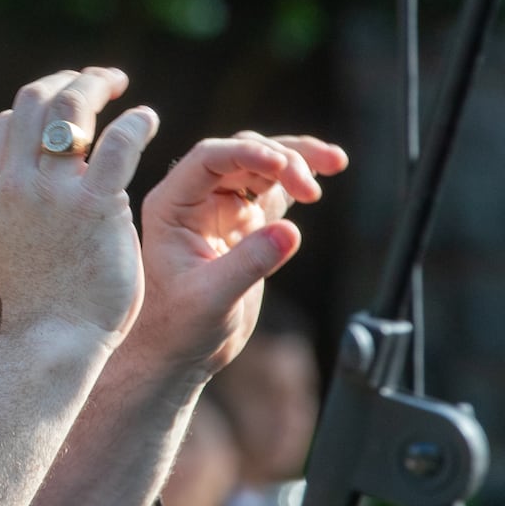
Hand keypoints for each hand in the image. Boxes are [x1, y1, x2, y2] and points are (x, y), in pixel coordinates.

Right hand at [0, 67, 158, 342]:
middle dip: (68, 79)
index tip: (70, 108)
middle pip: (35, 100)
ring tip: (119, 85)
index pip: (9, 123)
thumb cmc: (41, 303)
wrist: (53, 341)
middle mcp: (14, 184)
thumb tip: (21, 179)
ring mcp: (52, 192)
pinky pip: (119, 141)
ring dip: (97, 84)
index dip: (40, 106)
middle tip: (98, 80)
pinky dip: (135, 121)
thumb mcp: (5, 245)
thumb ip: (13, 206)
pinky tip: (147, 120)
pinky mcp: (95, 204)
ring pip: (72, 107)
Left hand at [121, 131, 348, 384]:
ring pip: (260, 165)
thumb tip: (291, 231)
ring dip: (296, 159)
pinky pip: (274, 188)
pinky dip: (299, 178)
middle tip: (313, 191)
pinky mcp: (247, 223)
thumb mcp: (211, 299)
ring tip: (335, 163)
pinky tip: (329, 168)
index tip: (284, 168)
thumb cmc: (179, 327)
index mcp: (171, 206)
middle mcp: (193, 199)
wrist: (179, 351)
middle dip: (280, 161)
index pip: (207, 159)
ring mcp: (221, 208)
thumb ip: (248, 264)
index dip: (247, 154)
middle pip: (240, 154)